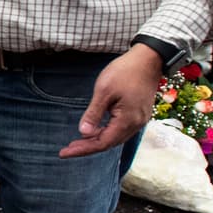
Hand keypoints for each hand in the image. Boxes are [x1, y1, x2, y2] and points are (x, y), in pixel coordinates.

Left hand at [59, 45, 161, 159]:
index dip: (82, 149)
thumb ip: (94, 113)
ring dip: (96, 141)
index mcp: (127, 120)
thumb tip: (83, 132)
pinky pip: (121, 130)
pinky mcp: (139, 114)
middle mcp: (136, 124)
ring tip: (77, 143)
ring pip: (115, 138)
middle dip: (87, 148)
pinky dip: (106, 133)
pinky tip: (95, 131)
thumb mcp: (104, 91)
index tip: (64, 153)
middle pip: (109, 143)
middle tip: (67, 150)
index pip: (102, 143)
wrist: (148, 60)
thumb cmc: (125, 72)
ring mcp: (139, 119)